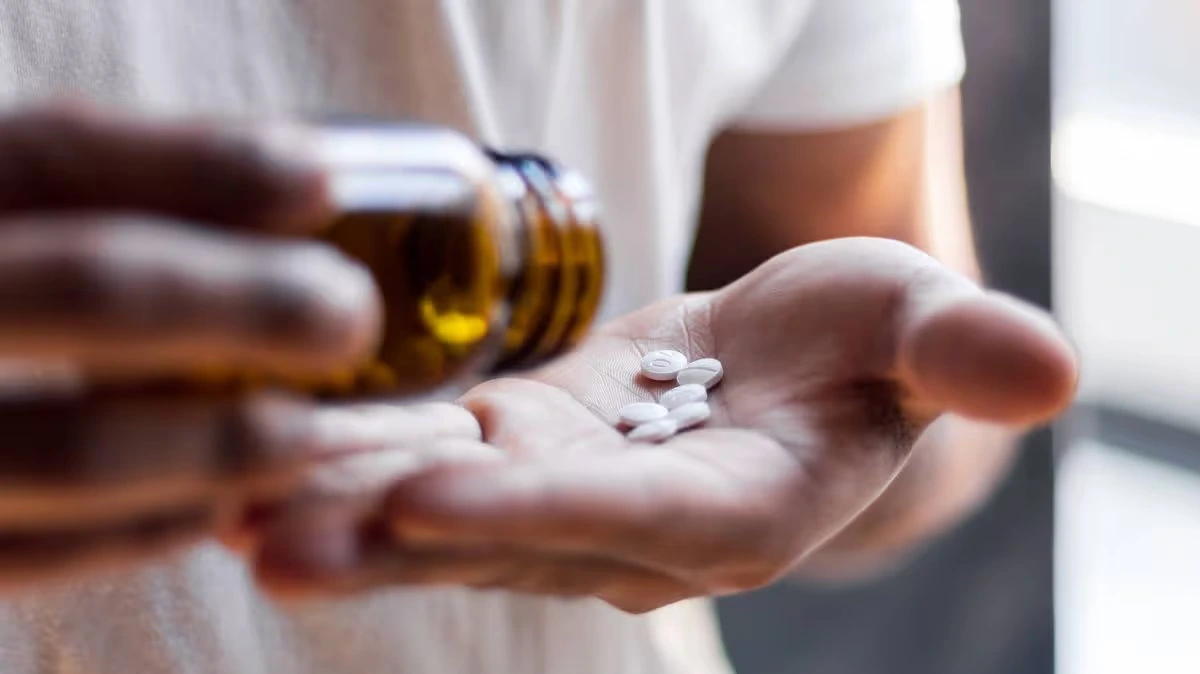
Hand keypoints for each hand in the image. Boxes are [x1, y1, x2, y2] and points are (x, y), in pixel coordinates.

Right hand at [0, 103, 384, 587]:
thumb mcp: (9, 222)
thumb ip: (121, 191)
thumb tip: (302, 184)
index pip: (50, 154)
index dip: (198, 164)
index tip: (320, 180)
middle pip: (85, 289)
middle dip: (246, 302)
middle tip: (350, 316)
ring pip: (72, 450)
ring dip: (218, 441)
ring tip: (306, 432)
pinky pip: (37, 554)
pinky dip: (147, 527)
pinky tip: (217, 501)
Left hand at [252, 238, 1075, 612]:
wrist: (784, 361)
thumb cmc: (857, 344)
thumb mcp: (915, 327)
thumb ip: (960, 355)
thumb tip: (1051, 372)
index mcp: (734, 510)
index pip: (628, 520)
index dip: (536, 508)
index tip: (433, 495)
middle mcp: (632, 528)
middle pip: (502, 536)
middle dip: (390, 537)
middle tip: (269, 535)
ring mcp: (561, 495)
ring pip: (443, 510)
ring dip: (341, 508)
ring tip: (227, 505)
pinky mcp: (515, 450)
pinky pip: (426, 460)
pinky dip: (351, 458)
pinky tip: (262, 451)